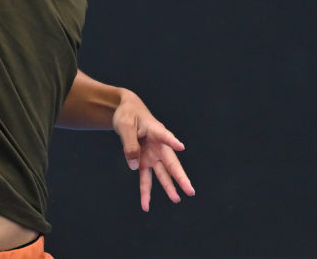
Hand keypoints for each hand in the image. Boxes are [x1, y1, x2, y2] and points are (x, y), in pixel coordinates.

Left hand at [111, 90, 194, 210]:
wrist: (127, 111)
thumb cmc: (129, 114)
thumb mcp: (125, 125)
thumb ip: (130, 145)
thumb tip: (134, 167)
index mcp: (156, 130)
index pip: (165, 136)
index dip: (172, 141)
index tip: (180, 146)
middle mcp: (158, 145)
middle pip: (171, 162)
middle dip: (180, 177)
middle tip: (190, 190)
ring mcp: (152, 155)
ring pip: (162, 173)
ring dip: (168, 187)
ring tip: (176, 199)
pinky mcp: (144, 161)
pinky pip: (145, 179)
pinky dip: (145, 192)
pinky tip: (145, 205)